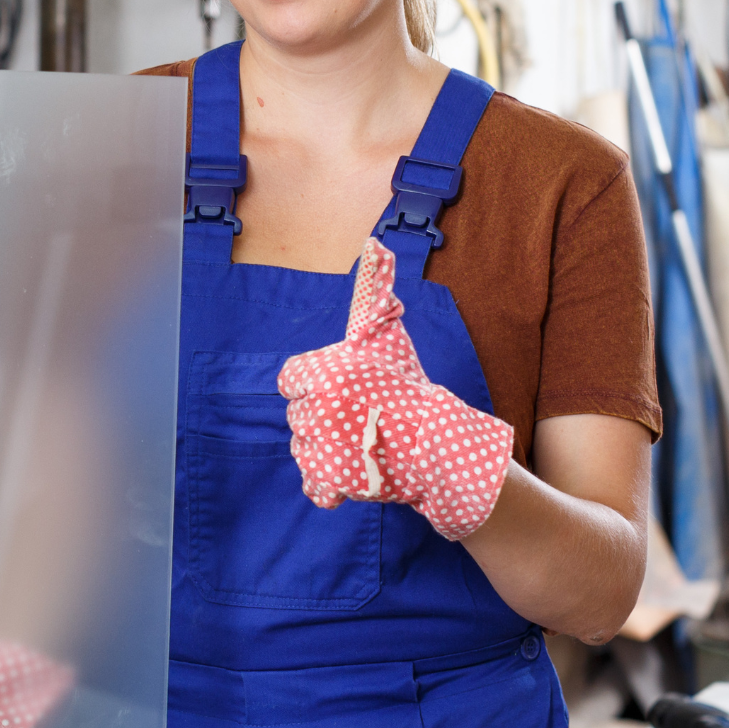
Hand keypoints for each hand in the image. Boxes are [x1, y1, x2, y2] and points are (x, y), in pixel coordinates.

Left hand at [276, 237, 513, 539]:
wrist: (438, 442)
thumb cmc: (407, 384)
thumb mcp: (386, 334)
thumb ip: (373, 289)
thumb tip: (374, 242)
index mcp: (326, 372)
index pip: (290, 379)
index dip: (313, 383)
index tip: (341, 388)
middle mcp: (320, 409)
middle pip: (297, 414)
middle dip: (323, 415)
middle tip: (358, 415)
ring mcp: (323, 447)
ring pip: (302, 445)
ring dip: (325, 445)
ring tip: (359, 438)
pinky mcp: (331, 480)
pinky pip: (313, 485)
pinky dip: (328, 482)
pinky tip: (352, 468)